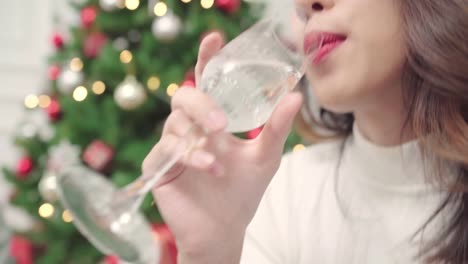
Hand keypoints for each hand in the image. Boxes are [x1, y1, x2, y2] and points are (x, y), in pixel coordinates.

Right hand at [145, 32, 302, 261]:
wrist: (223, 229)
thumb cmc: (242, 191)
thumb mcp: (264, 157)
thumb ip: (276, 127)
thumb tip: (295, 95)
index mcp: (213, 120)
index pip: (207, 83)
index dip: (208, 60)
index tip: (215, 39)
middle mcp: (191, 127)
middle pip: (184, 97)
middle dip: (201, 105)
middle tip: (221, 123)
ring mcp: (173, 145)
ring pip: (174, 123)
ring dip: (198, 140)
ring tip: (220, 162)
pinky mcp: (159, 165)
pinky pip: (166, 150)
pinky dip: (189, 156)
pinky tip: (210, 169)